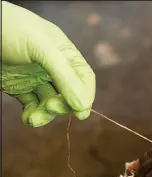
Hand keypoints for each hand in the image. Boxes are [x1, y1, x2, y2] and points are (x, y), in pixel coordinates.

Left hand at [1, 1, 95, 126]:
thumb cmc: (11, 29)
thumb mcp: (42, 48)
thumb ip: (64, 76)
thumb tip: (84, 106)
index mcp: (65, 53)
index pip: (84, 77)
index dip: (86, 94)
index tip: (82, 112)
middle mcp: (54, 67)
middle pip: (69, 93)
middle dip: (63, 104)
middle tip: (51, 107)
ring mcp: (36, 78)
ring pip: (50, 102)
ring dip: (46, 114)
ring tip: (34, 118)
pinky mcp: (19, 87)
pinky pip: (32, 105)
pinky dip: (32, 114)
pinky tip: (28, 118)